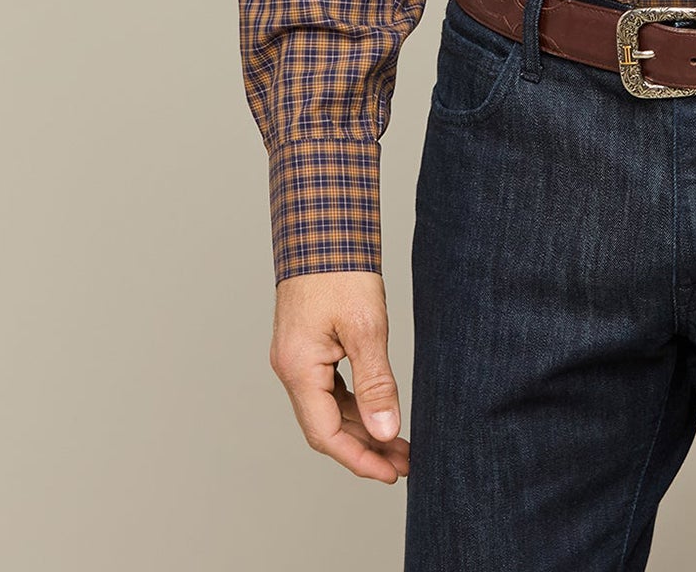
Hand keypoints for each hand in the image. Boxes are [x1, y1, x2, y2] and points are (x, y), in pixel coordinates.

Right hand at [269, 270, 409, 482]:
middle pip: (325, 426)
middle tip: (405, 460)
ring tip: (399, 442)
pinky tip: (378, 408)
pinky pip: (328, 388)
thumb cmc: (341, 268)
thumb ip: (376, 382)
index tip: (392, 473)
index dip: (360, 459)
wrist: (322, 224)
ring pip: (327, 408)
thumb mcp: (366, 327)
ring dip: (361, 427)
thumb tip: (387, 431)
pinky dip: (353, 404)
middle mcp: (290, 368)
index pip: (325, 435)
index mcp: (297, 368)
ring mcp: (296, 356)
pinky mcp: (306, 344)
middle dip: (366, 447)